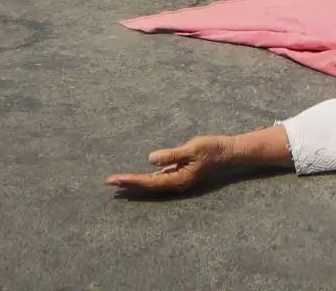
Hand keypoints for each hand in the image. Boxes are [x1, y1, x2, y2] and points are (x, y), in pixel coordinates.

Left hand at [106, 135, 228, 195]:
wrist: (226, 152)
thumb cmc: (211, 149)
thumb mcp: (192, 148)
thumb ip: (172, 155)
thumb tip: (150, 159)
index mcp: (178, 179)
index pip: (150, 182)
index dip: (132, 181)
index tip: (116, 180)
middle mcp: (175, 183)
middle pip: (147, 185)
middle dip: (128, 184)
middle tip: (109, 182)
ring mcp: (176, 179)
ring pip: (151, 183)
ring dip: (135, 182)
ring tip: (118, 182)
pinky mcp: (178, 173)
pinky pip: (157, 178)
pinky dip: (145, 178)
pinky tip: (137, 178)